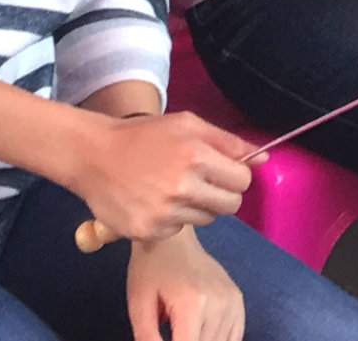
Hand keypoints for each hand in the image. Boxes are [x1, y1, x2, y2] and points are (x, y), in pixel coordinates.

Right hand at [69, 109, 254, 246]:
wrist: (93, 155)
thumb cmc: (144, 136)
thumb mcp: (188, 124)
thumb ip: (228, 141)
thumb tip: (264, 157)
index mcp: (195, 155)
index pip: (242, 180)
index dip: (235, 176)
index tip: (222, 172)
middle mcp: (182, 187)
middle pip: (229, 206)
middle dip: (222, 195)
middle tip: (201, 183)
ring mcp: (164, 213)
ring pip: (204, 219)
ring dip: (196, 207)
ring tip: (172, 189)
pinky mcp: (147, 232)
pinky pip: (177, 230)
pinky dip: (171, 219)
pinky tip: (153, 201)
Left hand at [128, 225, 245, 340]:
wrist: (173, 238)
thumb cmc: (150, 269)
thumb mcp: (138, 305)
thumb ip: (147, 338)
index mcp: (192, 303)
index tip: (166, 337)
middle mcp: (218, 303)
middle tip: (172, 331)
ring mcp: (232, 300)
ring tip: (184, 329)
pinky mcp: (238, 299)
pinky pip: (235, 336)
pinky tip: (202, 334)